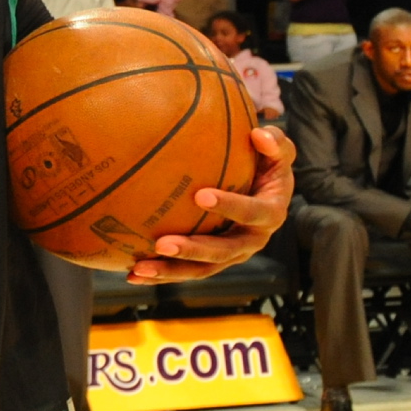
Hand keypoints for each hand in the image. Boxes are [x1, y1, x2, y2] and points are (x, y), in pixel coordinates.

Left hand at [127, 126, 295, 283]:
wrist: (265, 189)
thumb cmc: (267, 163)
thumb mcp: (278, 149)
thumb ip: (275, 141)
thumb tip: (259, 135)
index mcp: (271, 213)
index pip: (252, 213)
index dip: (230, 206)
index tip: (200, 196)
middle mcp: (252, 240)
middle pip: (223, 251)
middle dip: (193, 249)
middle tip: (162, 243)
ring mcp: (232, 254)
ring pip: (202, 269)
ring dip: (171, 270)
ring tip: (140, 268)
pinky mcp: (213, 260)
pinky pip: (187, 271)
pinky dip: (161, 274)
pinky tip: (132, 274)